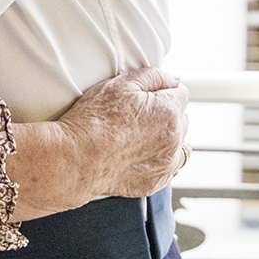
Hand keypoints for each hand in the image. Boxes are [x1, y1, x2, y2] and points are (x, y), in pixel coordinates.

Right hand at [5, 67, 189, 220]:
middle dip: (167, 113)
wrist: (76, 159)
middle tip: (139, 114)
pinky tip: (142, 155)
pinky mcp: (156, 182)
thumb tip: (174, 79)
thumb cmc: (93, 120)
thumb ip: (154, 76)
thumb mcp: (120, 84)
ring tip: (144, 136)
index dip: (162, 90)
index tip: (145, 96)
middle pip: (182, 118)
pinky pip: (170, 168)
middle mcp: (174, 139)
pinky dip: (161, 159)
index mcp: (169, 111)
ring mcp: (166, 163)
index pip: (181, 93)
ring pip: (180, 145)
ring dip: (170, 138)